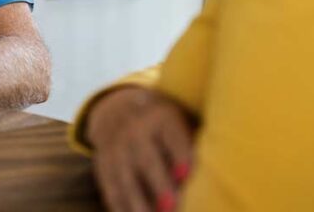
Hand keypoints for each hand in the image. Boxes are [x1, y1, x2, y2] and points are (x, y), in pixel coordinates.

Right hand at [86, 87, 195, 211]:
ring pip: (126, 178)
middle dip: (158, 185)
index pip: (172, 136)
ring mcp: (115, 148)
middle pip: (147, 159)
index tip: (186, 174)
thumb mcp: (179, 124)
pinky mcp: (103, 165)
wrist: (118, 110)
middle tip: (171, 207)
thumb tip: (210, 182)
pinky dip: (121, 207)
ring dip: (138, 202)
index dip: (179, 154)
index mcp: (161, 118)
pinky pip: (111, 189)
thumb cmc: (166, 127)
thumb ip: (192, 147)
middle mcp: (135, 130)